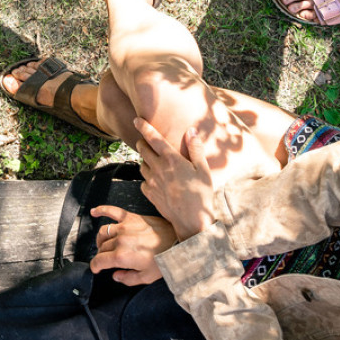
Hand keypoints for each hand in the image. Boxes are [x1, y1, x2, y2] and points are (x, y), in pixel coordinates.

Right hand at [88, 205, 175, 285]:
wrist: (179, 243)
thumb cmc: (165, 260)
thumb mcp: (147, 277)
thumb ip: (128, 279)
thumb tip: (116, 276)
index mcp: (122, 256)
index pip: (99, 261)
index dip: (95, 266)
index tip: (97, 268)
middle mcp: (120, 241)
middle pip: (101, 248)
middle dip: (101, 255)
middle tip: (106, 259)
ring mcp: (124, 227)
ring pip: (103, 232)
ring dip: (101, 240)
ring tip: (104, 244)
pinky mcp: (131, 218)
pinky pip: (112, 211)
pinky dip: (101, 210)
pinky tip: (95, 212)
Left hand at [133, 118, 217, 240]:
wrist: (192, 220)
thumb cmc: (202, 194)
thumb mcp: (203, 170)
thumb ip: (195, 149)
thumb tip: (191, 131)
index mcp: (172, 160)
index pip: (154, 138)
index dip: (144, 127)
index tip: (136, 119)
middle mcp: (158, 168)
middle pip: (142, 149)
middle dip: (142, 142)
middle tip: (146, 141)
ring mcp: (151, 181)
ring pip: (141, 165)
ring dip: (145, 160)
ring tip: (154, 162)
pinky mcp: (149, 193)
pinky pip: (143, 181)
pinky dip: (147, 178)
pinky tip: (156, 180)